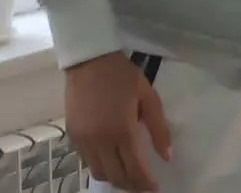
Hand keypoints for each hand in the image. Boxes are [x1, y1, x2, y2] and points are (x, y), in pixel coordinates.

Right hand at [66, 51, 171, 191]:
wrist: (90, 61)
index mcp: (122, 130)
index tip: (155, 189)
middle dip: (131, 185)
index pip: (135, 168)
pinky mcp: (73, 137)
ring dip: (115, 178)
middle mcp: (100, 141)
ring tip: (128, 175)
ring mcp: (84, 141)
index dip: (146, 183)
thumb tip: (167, 156)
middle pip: (116, 176)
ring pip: (99, 173)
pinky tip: (111, 159)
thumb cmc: (123, 76)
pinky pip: (87, 162)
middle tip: (143, 185)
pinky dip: (101, 166)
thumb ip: (159, 128)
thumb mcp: (148, 96)